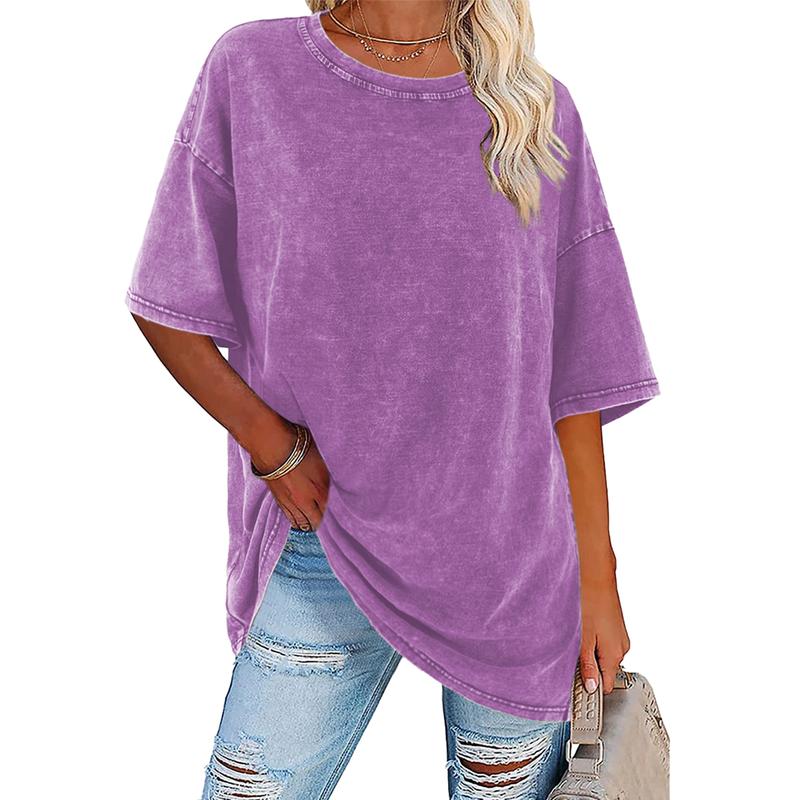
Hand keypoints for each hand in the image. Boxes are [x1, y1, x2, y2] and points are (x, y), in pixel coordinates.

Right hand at [252, 426, 329, 530]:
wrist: (272, 446)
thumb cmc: (299, 447)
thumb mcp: (322, 459)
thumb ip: (326, 476)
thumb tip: (330, 483)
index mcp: (321, 491)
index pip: (328, 511)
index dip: (330, 512)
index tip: (332, 513)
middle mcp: (306, 501)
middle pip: (314, 521)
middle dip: (317, 521)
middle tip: (320, 521)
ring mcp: (291, 502)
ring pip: (300, 521)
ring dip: (305, 524)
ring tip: (309, 525)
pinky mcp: (278, 500)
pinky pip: (289, 516)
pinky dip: (294, 519)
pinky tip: (296, 520)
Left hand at [579, 571, 629, 695]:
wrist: (596, 575)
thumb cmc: (589, 602)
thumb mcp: (583, 638)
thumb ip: (588, 665)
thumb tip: (591, 686)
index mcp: (615, 654)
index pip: (608, 685)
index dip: (592, 687)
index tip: (577, 686)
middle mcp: (621, 647)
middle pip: (605, 670)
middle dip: (589, 668)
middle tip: (570, 659)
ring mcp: (620, 636)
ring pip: (604, 655)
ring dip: (590, 653)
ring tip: (575, 640)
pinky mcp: (615, 626)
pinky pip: (605, 642)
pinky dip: (594, 641)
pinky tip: (583, 630)